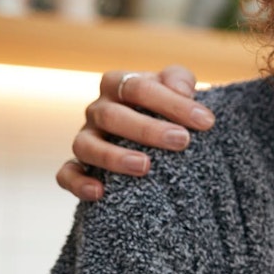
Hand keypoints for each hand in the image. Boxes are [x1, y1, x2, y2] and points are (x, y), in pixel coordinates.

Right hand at [56, 65, 213, 200]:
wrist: (159, 131)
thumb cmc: (168, 107)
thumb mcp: (178, 87)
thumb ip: (180, 80)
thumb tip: (182, 90)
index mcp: (118, 85)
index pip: (138, 88)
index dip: (172, 103)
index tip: (206, 121)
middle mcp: (98, 110)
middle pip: (112, 116)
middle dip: (148, 129)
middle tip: (182, 141)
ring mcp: (86, 138)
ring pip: (86, 145)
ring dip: (113, 157)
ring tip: (145, 167)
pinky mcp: (78, 165)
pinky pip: (67, 174)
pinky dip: (78, 183)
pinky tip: (100, 192)